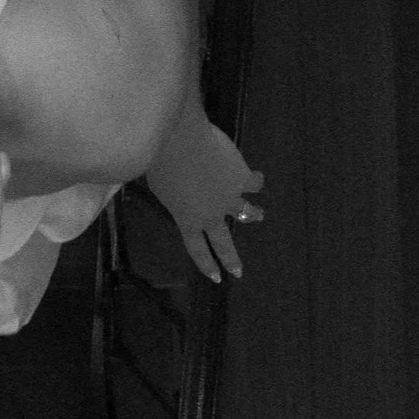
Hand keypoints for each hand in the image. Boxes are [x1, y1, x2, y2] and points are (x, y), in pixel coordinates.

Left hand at [146, 118, 263, 284]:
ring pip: (246, 213)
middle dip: (232, 258)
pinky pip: (254, 183)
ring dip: (253, 215)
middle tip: (239, 271)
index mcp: (188, 220)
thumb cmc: (160, 163)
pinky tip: (257, 178)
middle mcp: (212, 214)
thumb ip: (173, 198)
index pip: (197, 248)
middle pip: (224, 242)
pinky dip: (256, 181)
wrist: (181, 141)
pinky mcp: (243, 177)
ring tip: (259, 216)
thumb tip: (180, 195)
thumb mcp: (159, 189)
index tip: (216, 278)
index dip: (206, 264)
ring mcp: (231, 197)